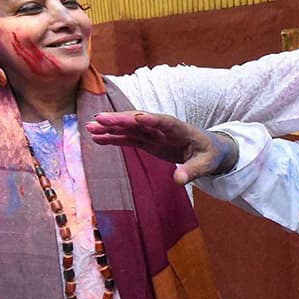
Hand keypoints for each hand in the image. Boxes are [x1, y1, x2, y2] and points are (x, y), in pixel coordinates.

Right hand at [86, 111, 236, 184]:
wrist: (208, 150)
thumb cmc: (209, 154)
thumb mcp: (205, 165)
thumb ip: (192, 171)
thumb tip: (179, 180)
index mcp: (180, 129)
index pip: (164, 123)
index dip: (151, 120)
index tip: (136, 117)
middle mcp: (163, 128)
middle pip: (139, 121)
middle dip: (120, 119)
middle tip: (99, 118)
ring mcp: (153, 134)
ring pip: (129, 128)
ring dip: (110, 127)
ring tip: (90, 126)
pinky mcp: (148, 141)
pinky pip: (128, 138)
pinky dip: (114, 138)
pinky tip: (97, 138)